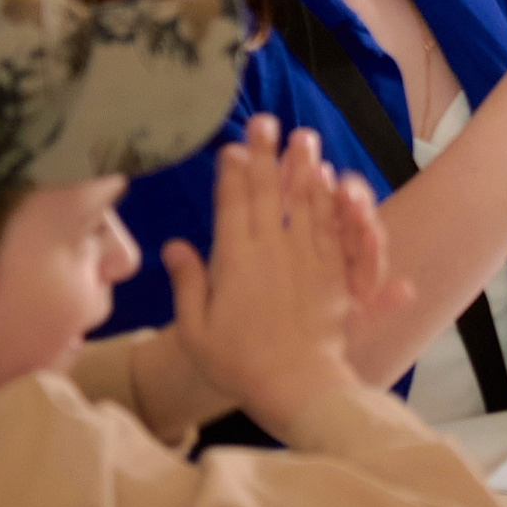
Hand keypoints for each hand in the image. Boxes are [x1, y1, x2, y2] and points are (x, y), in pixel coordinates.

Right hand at [164, 116, 387, 435]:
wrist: (295, 385)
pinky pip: (331, 227)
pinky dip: (330, 200)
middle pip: (269, 194)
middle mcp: (272, 252)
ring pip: (304, 203)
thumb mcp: (197, 331)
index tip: (230, 146)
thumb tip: (173, 245)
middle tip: (265, 120)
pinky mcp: (333, 270)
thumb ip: (187, 284)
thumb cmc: (238, 364)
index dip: (231, 174)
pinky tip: (330, 179)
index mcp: (234, 263)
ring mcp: (306, 258)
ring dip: (302, 168)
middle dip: (265, 155)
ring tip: (303, 136)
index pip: (231, 207)